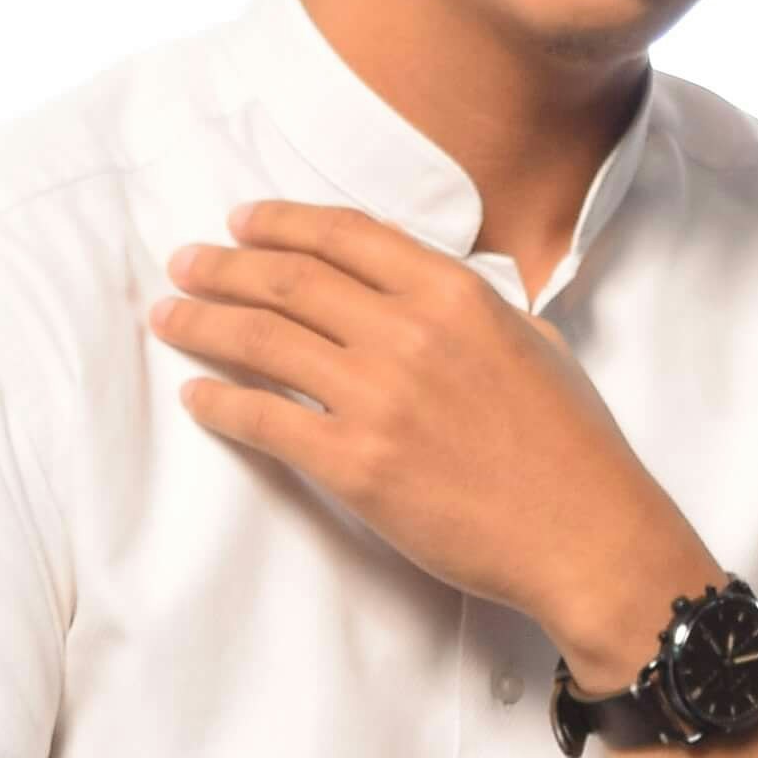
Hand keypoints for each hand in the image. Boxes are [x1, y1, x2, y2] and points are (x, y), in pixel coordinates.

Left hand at [151, 201, 697, 678]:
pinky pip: (265, 421)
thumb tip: (428, 291)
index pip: (344, 235)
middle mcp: (408, 333)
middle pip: (289, 279)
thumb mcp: (535, 342)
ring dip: (203, 324)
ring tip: (169, 317)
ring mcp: (377, 399)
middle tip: (184, 265)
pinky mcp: (356, 466)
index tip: (242, 221)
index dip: (281, 222)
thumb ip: (473, 308)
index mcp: (454, 293)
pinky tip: (195, 396)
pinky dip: (220, 403)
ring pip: (263, 340)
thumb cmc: (574, 447)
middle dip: (224, 266)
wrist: (588, 536)